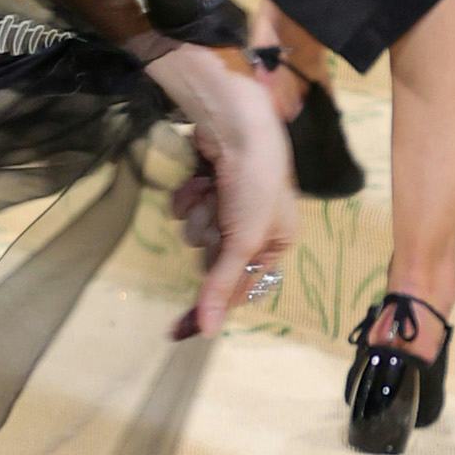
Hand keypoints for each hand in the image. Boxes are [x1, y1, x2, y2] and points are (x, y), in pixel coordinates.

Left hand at [141, 42, 295, 341]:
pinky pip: (186, 209)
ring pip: (197, 233)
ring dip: (198, 213)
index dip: (211, 302)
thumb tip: (208, 331)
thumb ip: (222, 284)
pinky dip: (188, 196)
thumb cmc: (254, 183)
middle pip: (213, 260)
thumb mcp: (243, 239)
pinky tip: (199, 179)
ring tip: (212, 190)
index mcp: (277, 242)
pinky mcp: (207, 186)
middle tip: (218, 220)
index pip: (240, 287)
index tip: (177, 330)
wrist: (236, 123)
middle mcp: (255, 226)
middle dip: (210, 238)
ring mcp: (230, 205)